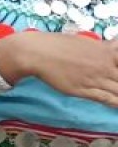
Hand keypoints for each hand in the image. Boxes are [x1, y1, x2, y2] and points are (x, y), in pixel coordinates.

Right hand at [0, 32, 117, 105]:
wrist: (36, 52)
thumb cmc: (58, 44)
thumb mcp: (84, 43)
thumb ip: (102, 49)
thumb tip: (111, 49)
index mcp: (107, 51)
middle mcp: (105, 65)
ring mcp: (96, 79)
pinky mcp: (86, 91)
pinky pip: (109, 100)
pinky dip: (117, 104)